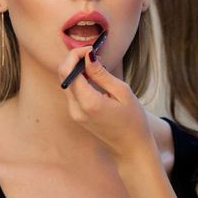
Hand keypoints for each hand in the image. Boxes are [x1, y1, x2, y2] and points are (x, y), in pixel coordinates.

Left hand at [58, 46, 153, 166]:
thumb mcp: (122, 92)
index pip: (69, 71)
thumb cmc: (133, 120)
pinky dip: (79, 80)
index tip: (92, 48)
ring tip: (96, 63)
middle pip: (63, 76)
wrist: (131, 149)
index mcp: (88, 103)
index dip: (77, 54)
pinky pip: (72, 92)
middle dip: (74, 59)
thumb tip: (88, 56)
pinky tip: (94, 77)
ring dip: (76, 69)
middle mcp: (76, 109)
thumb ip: (102, 74)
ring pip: (67, 83)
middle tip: (92, 53)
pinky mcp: (77, 116)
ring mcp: (75, 114)